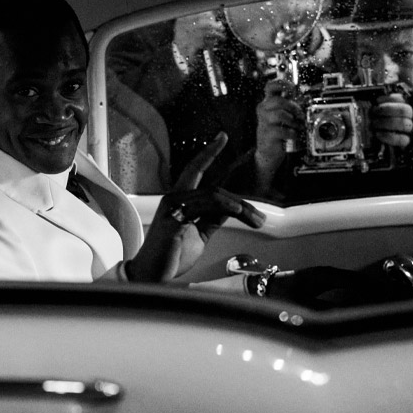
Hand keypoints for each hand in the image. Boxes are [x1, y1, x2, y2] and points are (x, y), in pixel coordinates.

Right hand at [125, 134, 264, 282]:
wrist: (153, 275)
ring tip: (254, 220)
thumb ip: (211, 220)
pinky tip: (238, 213)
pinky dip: (226, 207)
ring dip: (239, 208)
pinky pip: (206, 205)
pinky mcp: (175, 216)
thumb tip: (228, 210)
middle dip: (241, 203)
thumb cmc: (171, 257)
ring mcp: (174, 206)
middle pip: (214, 189)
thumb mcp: (199, 235)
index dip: (208, 153)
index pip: (195, 170)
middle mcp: (175, 198)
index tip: (222, 137)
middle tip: (258, 218)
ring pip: (214, 196)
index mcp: (179, 200)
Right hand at [254, 78, 302, 183]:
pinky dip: (292, 133)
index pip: (270, 87)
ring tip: (297, 126)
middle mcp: (264, 110)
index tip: (293, 89)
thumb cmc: (278, 130)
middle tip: (300, 115)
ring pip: (280, 114)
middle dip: (293, 107)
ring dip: (293, 121)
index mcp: (268, 102)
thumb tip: (304, 98)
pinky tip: (293, 135)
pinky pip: (282, 130)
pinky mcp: (267, 134)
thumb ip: (292, 105)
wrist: (268, 149)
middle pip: (278, 101)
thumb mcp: (284, 115)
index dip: (282, 84)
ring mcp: (264, 122)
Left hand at [372, 95, 412, 174]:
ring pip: (401, 123)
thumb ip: (401, 108)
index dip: (388, 98)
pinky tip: (379, 134)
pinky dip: (386, 136)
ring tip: (374, 124)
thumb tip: (379, 103)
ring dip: (383, 123)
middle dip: (385, 109)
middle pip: (402, 110)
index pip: (403, 98)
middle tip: (373, 112)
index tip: (377, 100)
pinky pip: (399, 139)